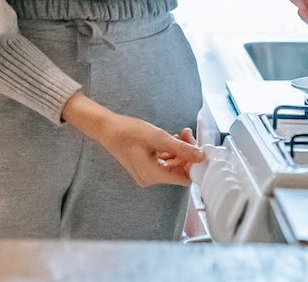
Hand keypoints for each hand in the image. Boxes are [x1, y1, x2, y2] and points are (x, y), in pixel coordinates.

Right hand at [61, 94, 204, 186]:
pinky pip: (162, 161)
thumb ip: (182, 148)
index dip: (195, 165)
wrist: (105, 128)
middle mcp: (150, 178)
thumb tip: (201, 156)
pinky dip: (170, 151)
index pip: (184, 178)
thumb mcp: (159, 138)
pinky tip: (172, 138)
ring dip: (179, 150)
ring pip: (171, 164)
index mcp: (153, 176)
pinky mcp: (143, 165)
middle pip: (178, 170)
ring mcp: (146, 173)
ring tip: (181, 133)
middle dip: (187, 154)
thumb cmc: (128, 132)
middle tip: (188, 135)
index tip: (201, 150)